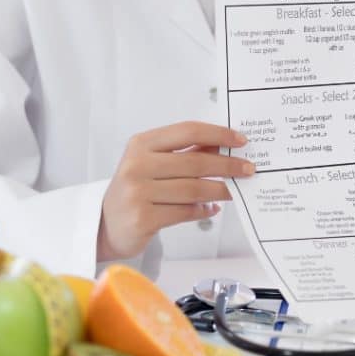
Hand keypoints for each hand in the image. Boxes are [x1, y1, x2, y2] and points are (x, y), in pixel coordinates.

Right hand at [98, 121, 253, 259]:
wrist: (105, 224)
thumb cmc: (136, 189)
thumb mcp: (152, 163)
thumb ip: (184, 153)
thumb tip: (224, 146)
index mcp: (141, 144)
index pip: (187, 131)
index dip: (218, 134)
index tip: (240, 140)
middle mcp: (137, 165)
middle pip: (194, 162)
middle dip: (227, 166)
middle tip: (248, 169)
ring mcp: (139, 192)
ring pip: (193, 190)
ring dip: (219, 191)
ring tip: (234, 191)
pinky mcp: (144, 218)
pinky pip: (185, 212)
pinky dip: (203, 211)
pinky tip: (212, 209)